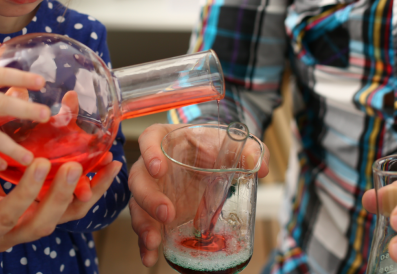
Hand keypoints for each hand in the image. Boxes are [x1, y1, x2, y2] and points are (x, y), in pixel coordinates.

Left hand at [0, 147, 121, 256]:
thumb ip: (12, 141)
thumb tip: (32, 99)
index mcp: (23, 218)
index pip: (69, 210)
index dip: (93, 191)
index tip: (112, 164)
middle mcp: (9, 232)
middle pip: (50, 221)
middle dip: (66, 195)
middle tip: (79, 167)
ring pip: (16, 220)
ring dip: (30, 193)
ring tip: (41, 164)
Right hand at [128, 123, 269, 266]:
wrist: (210, 159)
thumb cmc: (213, 145)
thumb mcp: (230, 143)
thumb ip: (249, 149)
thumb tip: (259, 165)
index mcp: (166, 140)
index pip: (150, 139)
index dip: (149, 152)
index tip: (159, 167)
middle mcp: (152, 164)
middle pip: (138, 178)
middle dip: (149, 198)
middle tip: (166, 213)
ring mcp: (152, 190)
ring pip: (137, 206)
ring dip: (143, 225)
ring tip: (154, 242)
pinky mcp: (155, 212)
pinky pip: (146, 227)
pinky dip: (145, 244)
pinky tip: (150, 258)